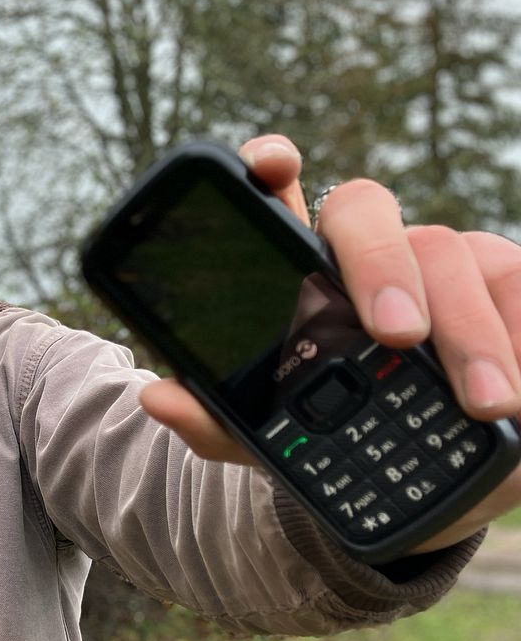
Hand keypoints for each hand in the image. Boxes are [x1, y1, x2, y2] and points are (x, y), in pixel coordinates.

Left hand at [139, 133, 520, 551]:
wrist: (418, 478)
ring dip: (468, 331)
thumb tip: (156, 399)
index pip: (277, 200)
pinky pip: (517, 283)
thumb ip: (215, 420)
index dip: (268, 168)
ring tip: (484, 400)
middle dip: (379, 264)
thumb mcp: (267, 441)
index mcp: (297, 277)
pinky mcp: (505, 279)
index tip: (271, 163)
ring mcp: (438, 261)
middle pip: (365, 211)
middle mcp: (365, 256)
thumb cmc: (332, 441)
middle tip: (395, 335)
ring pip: (448, 250)